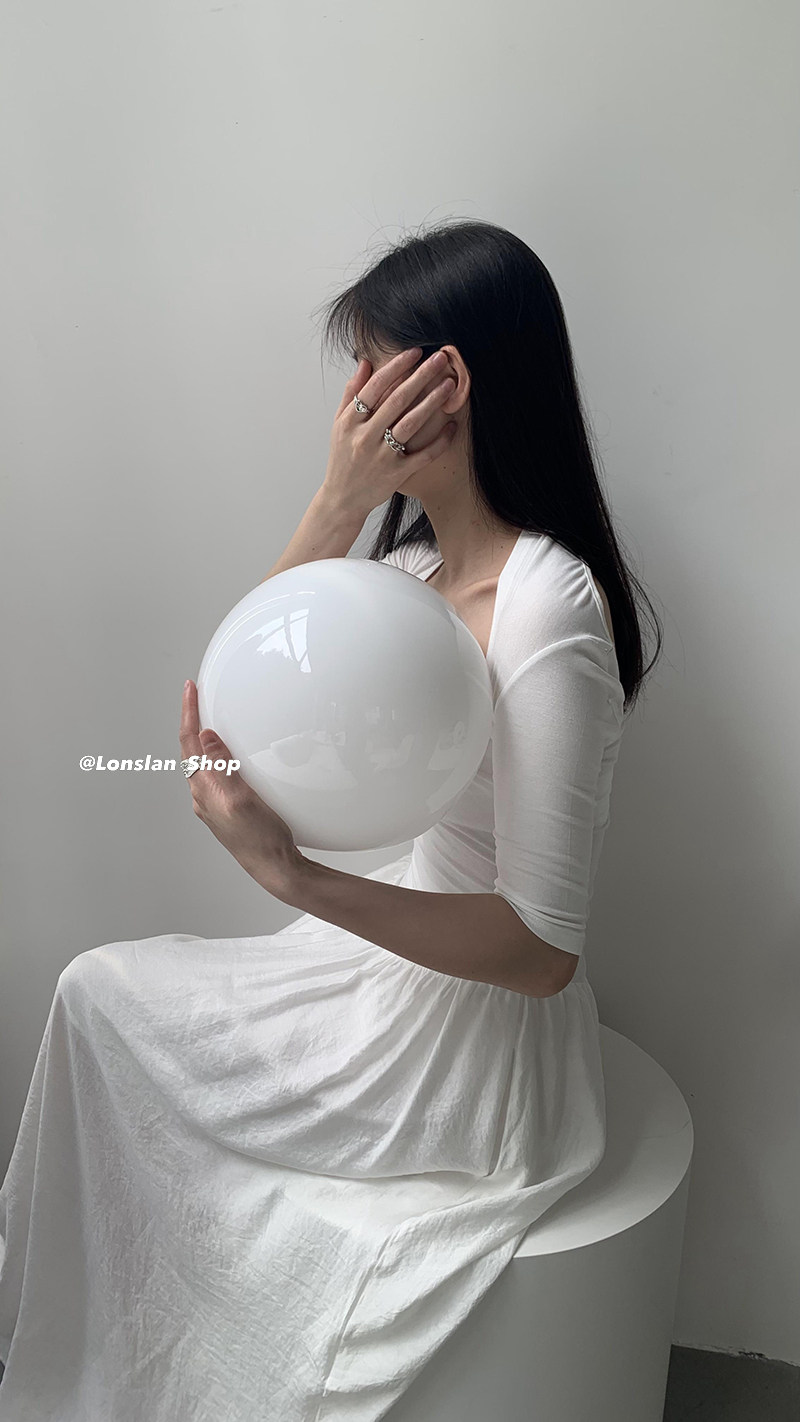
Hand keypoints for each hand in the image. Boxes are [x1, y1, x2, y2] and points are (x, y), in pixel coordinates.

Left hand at [179, 680, 303, 899]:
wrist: (274, 868)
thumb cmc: (260, 839)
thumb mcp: (242, 798)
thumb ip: (223, 767)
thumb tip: (205, 738)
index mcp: (204, 789)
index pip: (190, 742)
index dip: (189, 712)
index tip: (190, 688)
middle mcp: (204, 796)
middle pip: (190, 750)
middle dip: (192, 721)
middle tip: (196, 696)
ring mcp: (214, 803)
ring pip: (201, 763)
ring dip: (202, 739)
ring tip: (208, 718)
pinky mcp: (227, 808)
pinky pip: (216, 774)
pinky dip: (217, 756)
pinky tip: (229, 755)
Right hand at [322, 346, 457, 518]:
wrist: (342, 499)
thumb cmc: (342, 458)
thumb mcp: (340, 425)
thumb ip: (351, 393)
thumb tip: (365, 363)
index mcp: (350, 421)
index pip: (375, 387)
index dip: (396, 367)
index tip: (415, 352)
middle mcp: (365, 437)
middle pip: (397, 400)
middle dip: (420, 376)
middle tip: (440, 359)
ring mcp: (381, 456)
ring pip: (411, 423)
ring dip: (432, 402)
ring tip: (450, 385)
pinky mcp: (397, 474)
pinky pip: (423, 455)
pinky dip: (439, 441)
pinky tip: (452, 426)